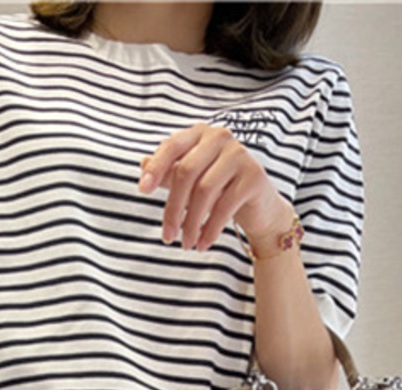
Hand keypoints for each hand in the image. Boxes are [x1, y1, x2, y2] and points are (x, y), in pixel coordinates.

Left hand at [138, 124, 293, 253]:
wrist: (259, 207)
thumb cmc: (220, 191)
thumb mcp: (192, 181)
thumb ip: (170, 171)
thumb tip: (142, 163)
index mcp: (200, 133)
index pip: (172, 146)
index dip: (156, 168)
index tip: (142, 190)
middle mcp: (220, 137)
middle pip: (186, 172)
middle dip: (173, 208)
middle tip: (167, 237)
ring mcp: (239, 154)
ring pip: (204, 191)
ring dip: (192, 224)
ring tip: (186, 244)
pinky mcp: (253, 176)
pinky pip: (224, 206)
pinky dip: (210, 229)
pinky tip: (203, 244)